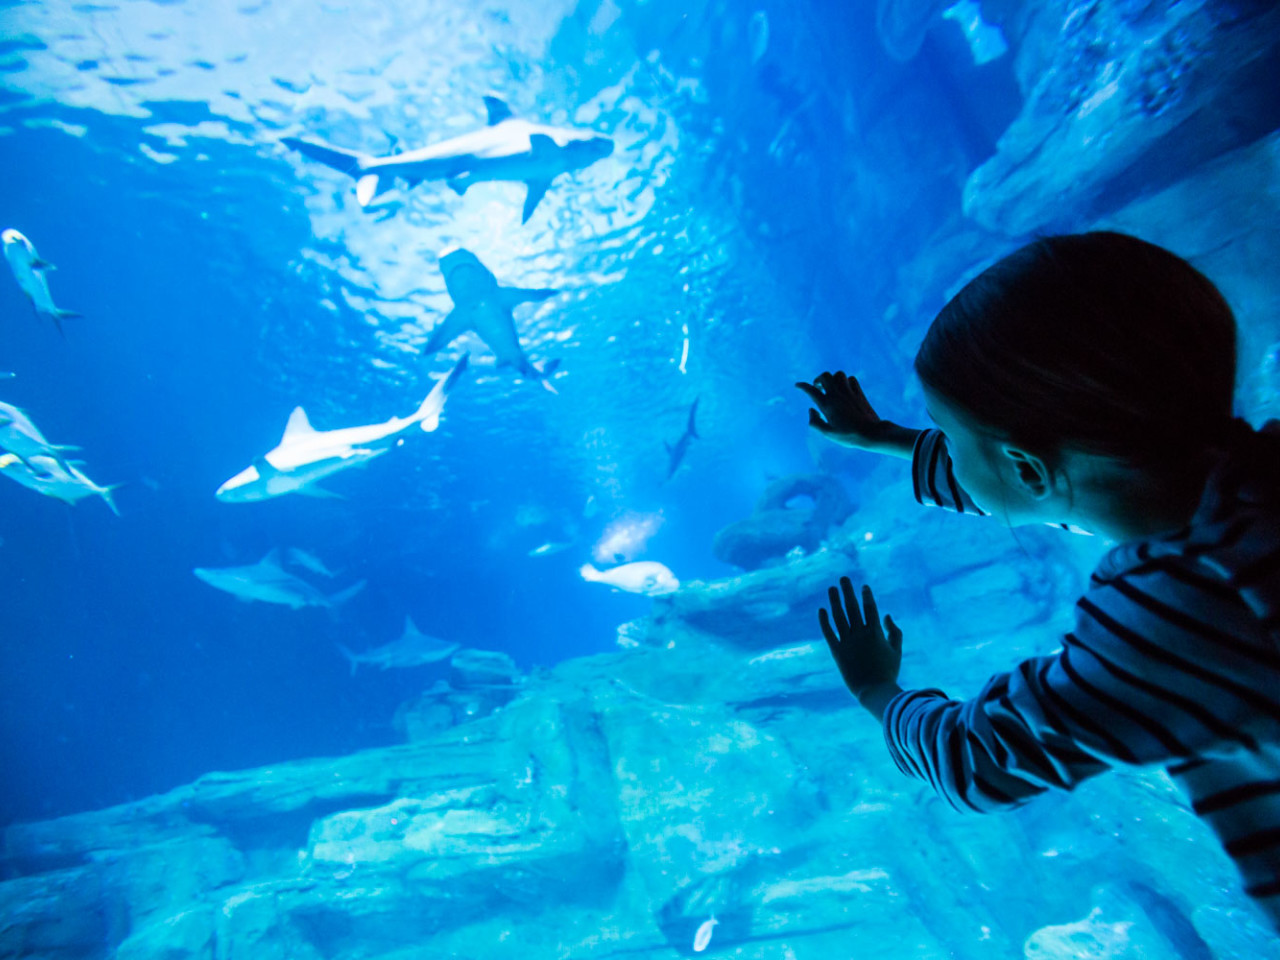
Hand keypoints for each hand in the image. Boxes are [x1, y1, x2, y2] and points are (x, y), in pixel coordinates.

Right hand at [795, 371, 886, 448]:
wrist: (871, 433)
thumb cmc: (848, 436)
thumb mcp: (828, 433)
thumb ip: (815, 422)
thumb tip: (811, 410)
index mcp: (827, 405)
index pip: (811, 390)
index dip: (802, 386)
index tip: (797, 385)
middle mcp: (837, 395)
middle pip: (825, 376)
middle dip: (818, 379)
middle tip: (818, 387)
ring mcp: (849, 393)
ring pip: (839, 374)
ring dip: (833, 378)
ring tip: (832, 387)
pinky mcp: (859, 393)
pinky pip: (852, 379)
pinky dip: (847, 381)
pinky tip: (845, 389)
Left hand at [819, 577, 902, 699]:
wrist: (873, 691)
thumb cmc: (888, 672)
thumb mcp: (897, 651)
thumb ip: (894, 631)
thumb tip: (886, 615)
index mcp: (876, 633)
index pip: (870, 609)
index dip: (867, 596)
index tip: (864, 586)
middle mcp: (860, 635)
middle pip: (852, 608)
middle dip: (848, 592)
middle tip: (843, 579)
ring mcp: (847, 643)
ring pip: (839, 617)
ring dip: (834, 601)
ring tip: (831, 588)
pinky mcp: (837, 652)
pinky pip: (829, 633)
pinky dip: (824, 621)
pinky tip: (821, 610)